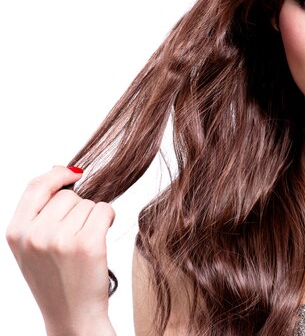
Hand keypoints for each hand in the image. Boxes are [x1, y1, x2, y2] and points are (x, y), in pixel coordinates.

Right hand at [6, 166, 115, 334]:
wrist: (72, 316)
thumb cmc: (56, 278)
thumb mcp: (33, 245)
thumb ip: (40, 211)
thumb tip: (62, 169)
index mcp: (15, 233)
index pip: (35, 187)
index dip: (56, 175)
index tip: (73, 173)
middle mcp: (35, 235)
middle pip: (67, 195)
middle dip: (77, 209)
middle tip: (74, 238)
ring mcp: (60, 239)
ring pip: (88, 203)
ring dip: (93, 217)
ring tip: (83, 245)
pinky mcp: (87, 244)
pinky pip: (104, 210)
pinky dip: (108, 219)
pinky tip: (99, 240)